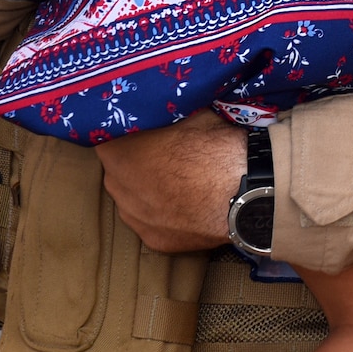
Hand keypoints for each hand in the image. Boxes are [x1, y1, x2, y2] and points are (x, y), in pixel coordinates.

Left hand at [97, 112, 242, 251]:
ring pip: (131, 201)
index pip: (108, 141)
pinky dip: (163, 217)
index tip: (143, 134)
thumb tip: (168, 110)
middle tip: (162, 157)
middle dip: (134, 165)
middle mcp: (118, 187)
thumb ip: (166, 118)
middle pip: (117, 172)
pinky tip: (184, 207)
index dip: (127, 137)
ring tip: (175, 184)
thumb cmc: (216, 148)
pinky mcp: (155, 241)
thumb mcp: (190, 115)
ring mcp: (135, 217)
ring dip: (145, 192)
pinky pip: (151, 224)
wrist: (244, 192)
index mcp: (119, 152)